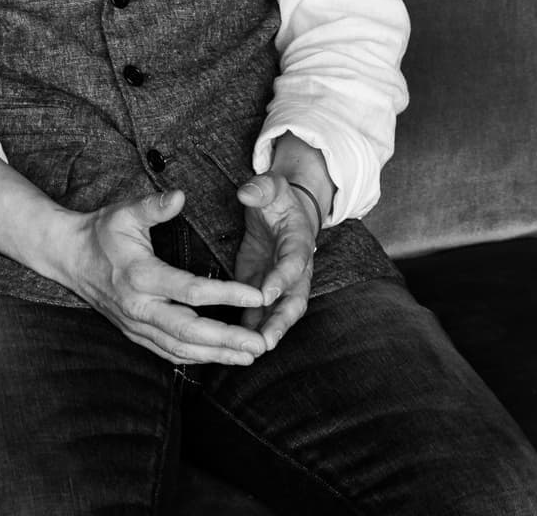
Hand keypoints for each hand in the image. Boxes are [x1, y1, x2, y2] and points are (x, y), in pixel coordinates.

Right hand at [64, 189, 268, 365]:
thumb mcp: (125, 213)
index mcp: (140, 276)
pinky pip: (168, 353)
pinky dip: (196, 358)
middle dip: (228, 340)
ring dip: (217, 355)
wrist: (67, 257)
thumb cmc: (100, 232)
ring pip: (181, 349)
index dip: (227, 294)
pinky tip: (220, 357)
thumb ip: (154, 206)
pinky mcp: (134, 333)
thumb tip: (181, 195)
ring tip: (250, 354)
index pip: (191, 291)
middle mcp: (139, 306)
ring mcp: (135, 324)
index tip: (257, 296)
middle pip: (189, 332)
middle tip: (261, 343)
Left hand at [232, 172, 318, 348]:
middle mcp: (295, 269)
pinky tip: (238, 345)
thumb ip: (261, 188)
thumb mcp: (272, 186)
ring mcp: (280, 283)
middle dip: (280, 321)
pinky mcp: (263, 288)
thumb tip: (247, 193)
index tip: (265, 293)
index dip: (281, 279)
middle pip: (293, 300)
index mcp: (298, 243)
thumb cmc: (277, 198)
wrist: (283, 211)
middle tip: (266, 340)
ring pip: (279, 313)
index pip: (292, 264)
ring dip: (268, 332)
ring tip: (253, 351)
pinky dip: (253, 328)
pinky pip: (261, 313)